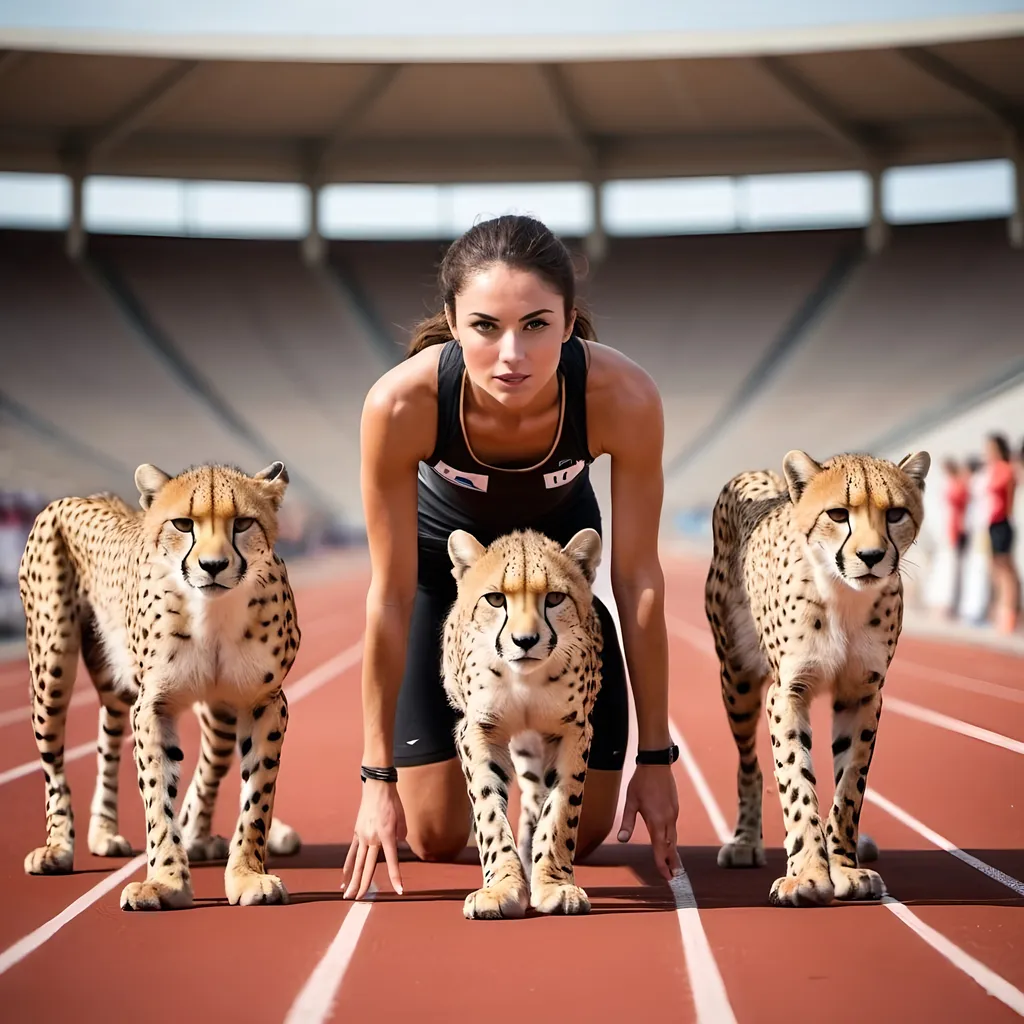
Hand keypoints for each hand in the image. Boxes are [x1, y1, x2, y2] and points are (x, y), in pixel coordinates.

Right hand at [341, 779, 406, 898]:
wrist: (377, 786)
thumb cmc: (393, 802)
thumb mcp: (403, 819)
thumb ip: (400, 836)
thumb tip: (395, 846)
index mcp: (387, 835)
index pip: (392, 861)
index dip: (395, 876)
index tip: (400, 890)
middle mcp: (372, 838)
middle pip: (367, 866)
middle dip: (364, 885)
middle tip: (359, 900)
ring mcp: (362, 836)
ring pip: (356, 862)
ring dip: (352, 880)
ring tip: (347, 895)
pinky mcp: (357, 833)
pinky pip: (352, 853)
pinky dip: (347, 866)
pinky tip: (344, 877)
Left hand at [616, 764, 681, 880]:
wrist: (656, 764)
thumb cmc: (641, 782)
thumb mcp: (630, 802)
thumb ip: (627, 822)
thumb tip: (622, 840)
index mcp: (656, 820)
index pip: (660, 847)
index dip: (662, 863)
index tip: (666, 876)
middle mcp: (668, 819)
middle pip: (671, 846)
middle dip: (672, 862)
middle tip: (674, 877)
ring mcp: (673, 813)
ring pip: (674, 837)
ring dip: (673, 851)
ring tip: (674, 865)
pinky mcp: (675, 808)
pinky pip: (674, 828)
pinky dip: (673, 839)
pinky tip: (670, 843)